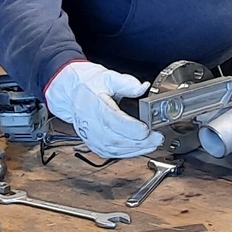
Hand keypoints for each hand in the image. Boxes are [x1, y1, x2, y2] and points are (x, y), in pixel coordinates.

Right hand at [45, 60, 163, 158]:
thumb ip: (127, 83)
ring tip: (154, 143)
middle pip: (116, 139)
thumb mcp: (108, 77)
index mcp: (92, 106)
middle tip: (157, 137)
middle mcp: (90, 124)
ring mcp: (91, 137)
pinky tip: (142, 148)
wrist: (74, 95)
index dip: (130, 128)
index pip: (111, 120)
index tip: (146, 129)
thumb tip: (142, 87)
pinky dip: (129, 153)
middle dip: (139, 141)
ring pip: (115, 150)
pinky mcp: (95, 145)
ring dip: (137, 149)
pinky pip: (113, 154)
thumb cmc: (91, 86)